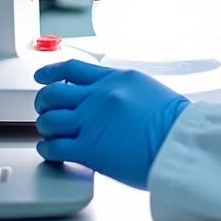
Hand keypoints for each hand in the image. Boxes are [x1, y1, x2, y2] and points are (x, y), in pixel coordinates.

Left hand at [33, 60, 188, 189]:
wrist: (178, 141)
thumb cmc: (171, 121)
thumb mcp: (144, 89)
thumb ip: (118, 89)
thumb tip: (102, 98)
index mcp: (114, 79)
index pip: (72, 69)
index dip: (51, 72)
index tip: (42, 77)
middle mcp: (98, 97)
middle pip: (53, 94)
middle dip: (43, 103)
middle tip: (45, 110)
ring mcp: (91, 122)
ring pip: (49, 120)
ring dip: (46, 127)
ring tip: (50, 133)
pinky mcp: (88, 150)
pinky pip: (54, 147)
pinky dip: (48, 149)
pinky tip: (51, 150)